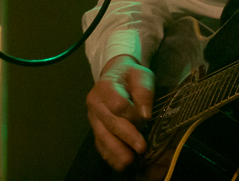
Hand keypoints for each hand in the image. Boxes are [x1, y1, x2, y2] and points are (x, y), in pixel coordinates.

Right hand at [86, 55, 154, 170]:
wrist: (116, 74)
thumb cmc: (130, 75)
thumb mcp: (141, 75)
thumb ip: (144, 92)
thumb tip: (145, 115)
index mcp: (105, 86)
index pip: (118, 104)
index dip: (132, 115)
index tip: (146, 120)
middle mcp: (94, 103)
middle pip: (109, 123)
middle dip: (126, 136)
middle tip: (141, 148)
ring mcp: (93, 117)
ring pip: (102, 136)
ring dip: (116, 150)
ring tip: (129, 162)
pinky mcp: (95, 128)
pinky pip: (99, 143)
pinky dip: (109, 155)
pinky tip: (119, 164)